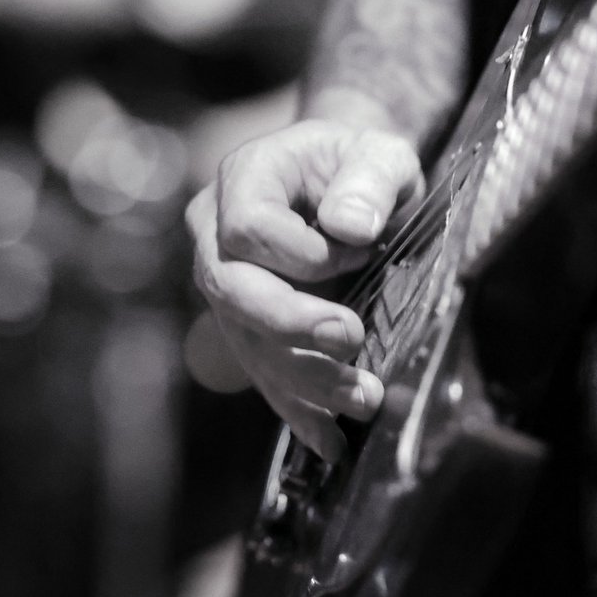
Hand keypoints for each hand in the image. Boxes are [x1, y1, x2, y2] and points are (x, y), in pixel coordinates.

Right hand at [186, 119, 422, 460]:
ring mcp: (228, 290)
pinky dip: (300, 412)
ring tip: (366, 399)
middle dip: (291, 324)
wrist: (346, 184)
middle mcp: (216, 239)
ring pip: (250, 343)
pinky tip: (332, 443)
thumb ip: (368, 179)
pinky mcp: (249, 331)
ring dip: (306, 378)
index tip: (361, 252)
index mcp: (242, 182)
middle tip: (350, 339)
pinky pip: (264, 375)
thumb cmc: (359, 165)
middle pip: (232, 292)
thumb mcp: (379, 152)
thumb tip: (350, 227)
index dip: (302, 252)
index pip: (247, 230)